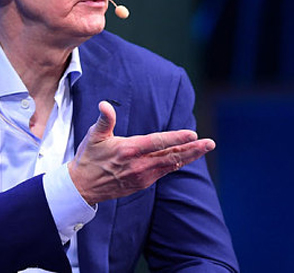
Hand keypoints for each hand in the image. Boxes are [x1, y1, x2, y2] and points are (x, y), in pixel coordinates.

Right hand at [68, 101, 214, 204]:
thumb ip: (104, 120)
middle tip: (210, 143)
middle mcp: (139, 164)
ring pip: (171, 164)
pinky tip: (187, 157)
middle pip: (171, 155)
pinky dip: (177, 163)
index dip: (176, 138)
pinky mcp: (143, 183)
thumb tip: (105, 105)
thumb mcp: (93, 136)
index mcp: (128, 150)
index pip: (158, 142)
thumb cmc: (88, 158)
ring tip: (205, 147)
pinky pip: (164, 171)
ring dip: (189, 156)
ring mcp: (142, 176)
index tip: (193, 134)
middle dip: (192, 149)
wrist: (82, 187)